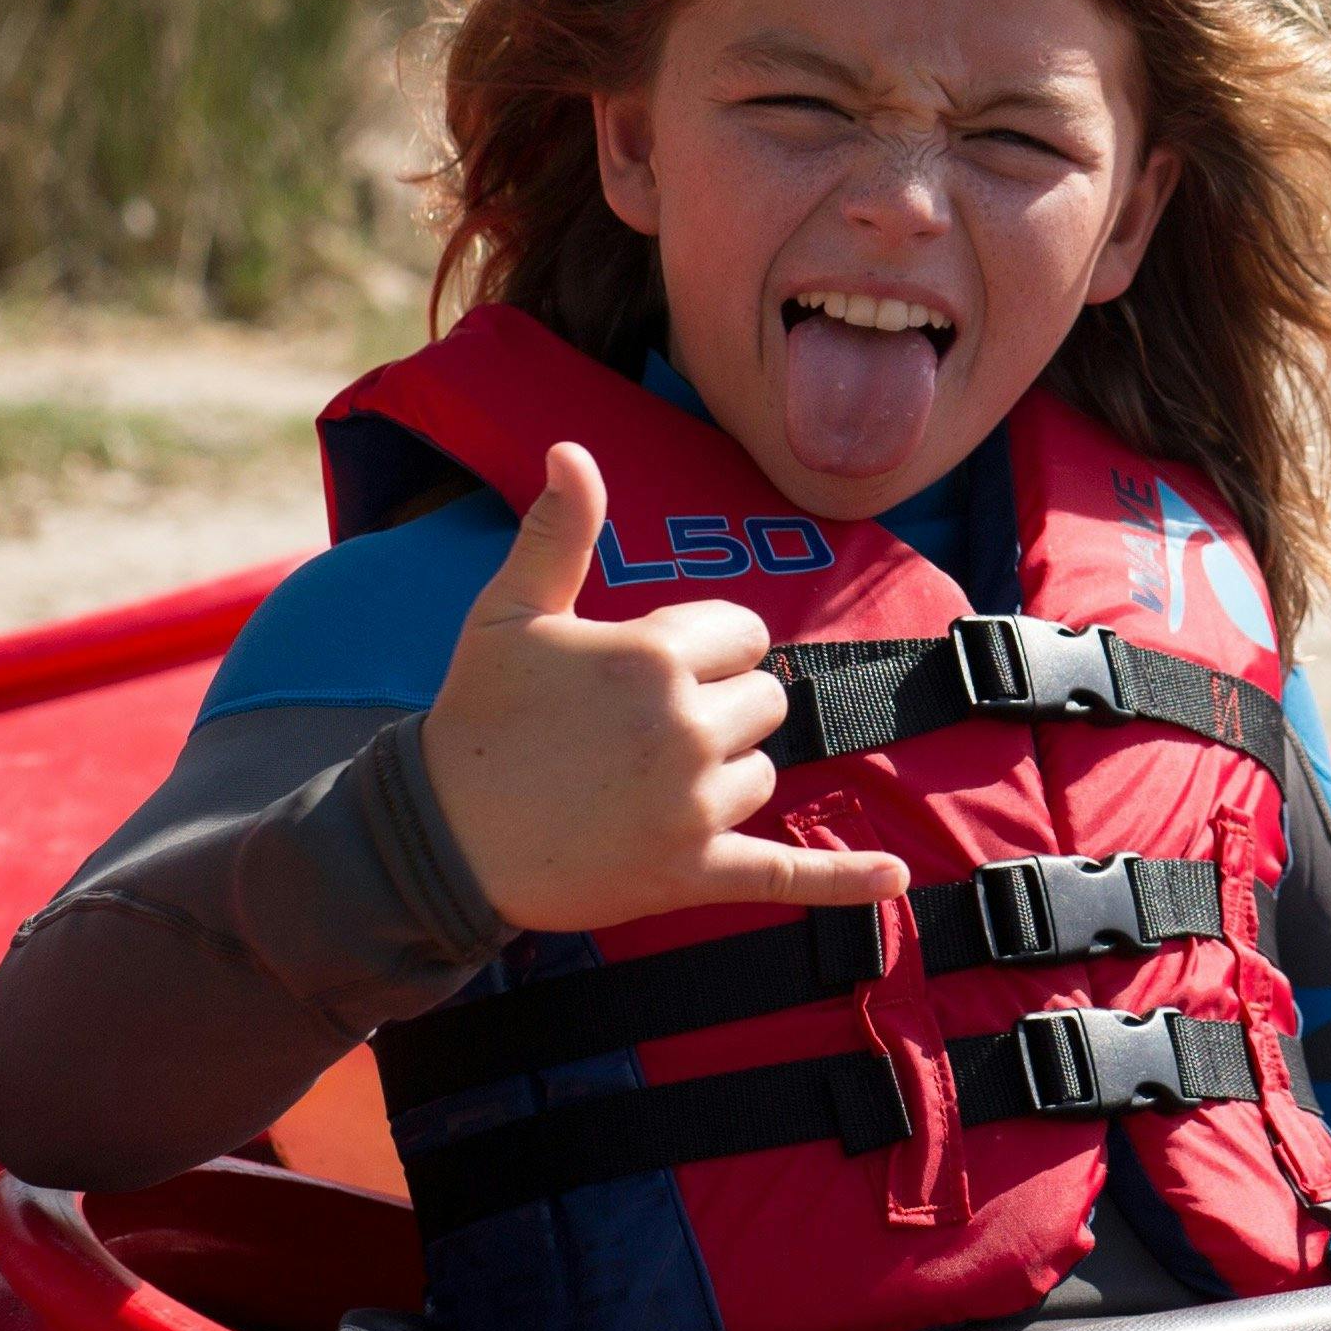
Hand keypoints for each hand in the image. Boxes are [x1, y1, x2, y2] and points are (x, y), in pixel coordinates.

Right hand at [420, 444, 917, 937]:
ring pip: (763, 772)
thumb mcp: (510, 613)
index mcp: (654, 656)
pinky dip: (843, 880)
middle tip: (639, 732)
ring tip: (642, 784)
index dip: (703, 648)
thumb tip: (572, 451)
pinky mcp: (691, 874)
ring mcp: (692, 806)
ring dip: (725, 774)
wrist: (438, 836)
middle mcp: (685, 728)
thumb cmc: (477, 717)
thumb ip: (559, 531)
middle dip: (721, 708)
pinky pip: (784, 875)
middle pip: (765, 700)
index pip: (744, 632)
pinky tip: (893, 877)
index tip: (648, 669)